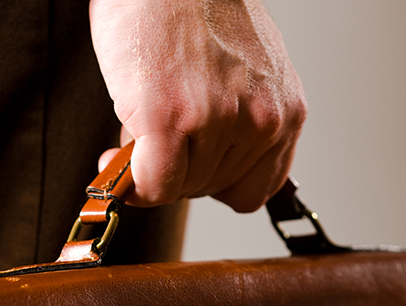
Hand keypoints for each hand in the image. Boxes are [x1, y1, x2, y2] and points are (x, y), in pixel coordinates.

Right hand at [91, 0, 306, 211]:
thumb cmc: (200, 13)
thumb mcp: (248, 75)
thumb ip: (238, 125)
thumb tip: (194, 169)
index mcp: (285, 112)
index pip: (258, 188)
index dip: (219, 185)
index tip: (195, 172)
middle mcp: (260, 121)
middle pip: (215, 189)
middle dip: (183, 171)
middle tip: (163, 141)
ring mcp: (216, 120)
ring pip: (182, 188)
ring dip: (155, 169)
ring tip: (145, 127)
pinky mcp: (170, 117)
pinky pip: (154, 184)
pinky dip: (134, 184)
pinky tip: (120, 159)